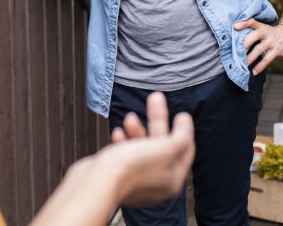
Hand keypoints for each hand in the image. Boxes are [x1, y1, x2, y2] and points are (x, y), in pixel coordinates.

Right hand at [106, 92, 194, 207]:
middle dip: (158, 120)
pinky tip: (117, 133)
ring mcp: (135, 180)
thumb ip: (180, 138)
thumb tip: (187, 126)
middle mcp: (155, 182)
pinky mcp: (117, 176)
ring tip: (129, 117)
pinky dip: (123, 141)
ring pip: (142, 148)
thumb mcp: (163, 149)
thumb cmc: (130, 167)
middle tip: (155, 98)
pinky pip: (124, 155)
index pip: (185, 151)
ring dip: (138, 129)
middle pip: (162, 145)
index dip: (184, 130)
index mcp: (171, 179)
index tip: (181, 113)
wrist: (95, 184)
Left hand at [233, 18, 282, 73]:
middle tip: (235, 51)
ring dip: (250, 57)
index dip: (243, 24)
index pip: (252, 22)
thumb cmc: (270, 34)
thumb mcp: (262, 29)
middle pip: (254, 36)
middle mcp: (266, 33)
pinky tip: (254, 72)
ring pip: (259, 49)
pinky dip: (260, 66)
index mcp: (261, 27)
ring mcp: (272, 42)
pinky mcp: (277, 50)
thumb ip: (251, 32)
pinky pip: (267, 59)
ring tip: (243, 64)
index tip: (235, 26)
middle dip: (244, 43)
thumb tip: (234, 40)